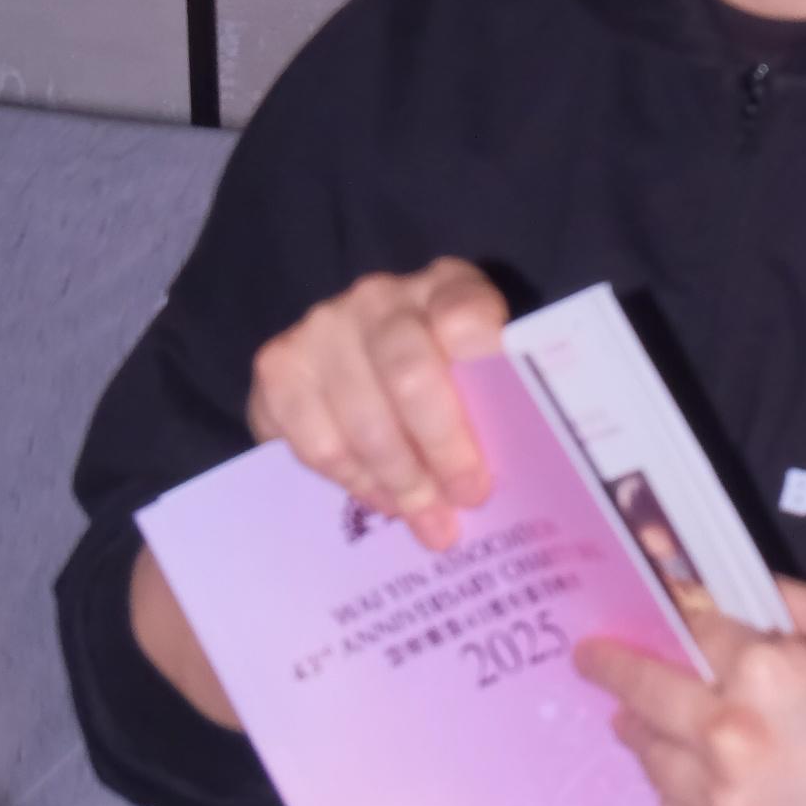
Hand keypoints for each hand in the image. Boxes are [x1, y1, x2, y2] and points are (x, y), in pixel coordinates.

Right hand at [246, 260, 510, 548]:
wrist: (351, 363)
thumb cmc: (440, 377)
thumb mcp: (477, 371)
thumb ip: (496, 398)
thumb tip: (527, 472)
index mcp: (446, 285)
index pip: (466, 314)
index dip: (485, 367)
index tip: (505, 426)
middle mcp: (380, 295)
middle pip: (411, 376)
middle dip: (444, 451)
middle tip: (469, 499)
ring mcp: (322, 325)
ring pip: (363, 421)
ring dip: (402, 483)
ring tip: (429, 520)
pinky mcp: (277, 364)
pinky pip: (317, 442)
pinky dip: (355, 482)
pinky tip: (383, 500)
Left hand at [577, 581, 805, 805]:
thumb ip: (796, 603)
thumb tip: (737, 586)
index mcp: (765, 670)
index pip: (697, 627)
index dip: (674, 608)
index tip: (644, 600)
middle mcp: (728, 735)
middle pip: (648, 693)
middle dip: (613, 670)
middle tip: (591, 659)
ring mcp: (721, 803)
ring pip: (654, 758)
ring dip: (640, 732)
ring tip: (633, 721)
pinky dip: (673, 789)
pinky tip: (682, 776)